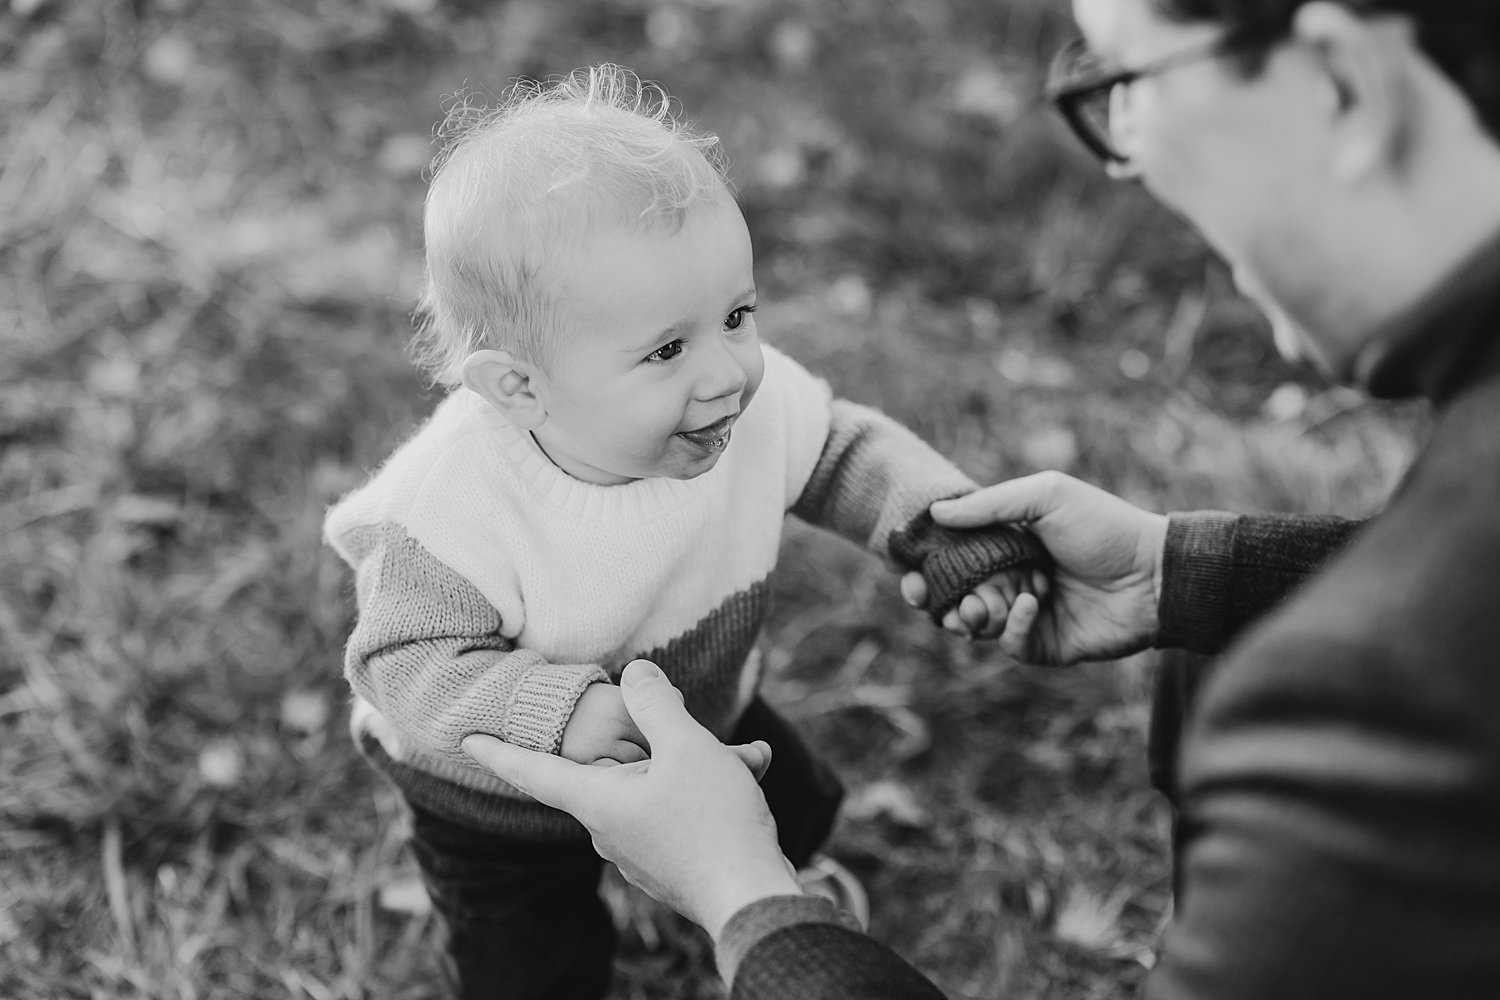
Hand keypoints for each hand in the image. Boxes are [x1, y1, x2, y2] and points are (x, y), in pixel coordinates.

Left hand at [464, 660, 800, 938]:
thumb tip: (636, 673)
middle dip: (663, 740)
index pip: (533, 773)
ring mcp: (639, 852)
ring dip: (700, 765)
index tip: (467, 741)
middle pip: (621, 768)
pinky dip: (707, 789)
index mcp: (598, 803)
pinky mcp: (670, 864)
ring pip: (659, 787)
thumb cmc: (714, 823)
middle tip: (698, 724)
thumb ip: (656, 703)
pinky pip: (677, 812)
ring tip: (747, 758)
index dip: (499, 752)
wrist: (753, 899)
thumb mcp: (687, 746)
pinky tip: (748, 776)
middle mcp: (609, 832)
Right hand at [901, 471, 1166, 664]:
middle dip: (939, 598)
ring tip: (979, 604)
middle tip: (926, 597)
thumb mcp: (1046, 497)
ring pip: (977, 626)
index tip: (907, 574)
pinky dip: (1013, 625)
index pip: (954, 560)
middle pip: (957, 596)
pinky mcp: (1046, 645)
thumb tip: (936, 512)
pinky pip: (1011, 644)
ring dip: (971, 614)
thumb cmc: (1104, 527)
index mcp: (1008, 546)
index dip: (926, 569)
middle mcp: (1013, 580)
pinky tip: (1030, 603)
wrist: (1156, 574)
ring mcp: (1028, 615)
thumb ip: (990, 505)